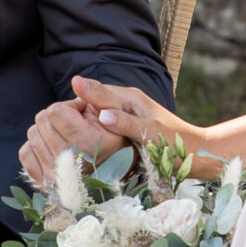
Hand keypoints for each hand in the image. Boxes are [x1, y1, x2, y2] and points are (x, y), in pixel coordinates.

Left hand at [20, 98, 124, 191]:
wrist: (115, 161)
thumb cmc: (114, 130)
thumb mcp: (114, 107)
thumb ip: (96, 92)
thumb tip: (76, 81)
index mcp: (91, 144)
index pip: (55, 111)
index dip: (69, 107)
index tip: (83, 117)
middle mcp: (73, 164)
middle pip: (42, 121)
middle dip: (57, 118)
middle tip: (75, 127)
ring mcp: (57, 177)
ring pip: (32, 135)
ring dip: (47, 131)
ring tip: (68, 138)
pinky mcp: (45, 183)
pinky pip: (25, 153)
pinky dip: (36, 147)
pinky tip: (54, 148)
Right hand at [67, 75, 212, 169]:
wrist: (198, 154)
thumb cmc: (179, 144)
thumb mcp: (153, 133)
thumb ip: (128, 123)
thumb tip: (102, 115)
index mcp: (129, 98)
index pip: (96, 92)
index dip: (76, 100)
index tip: (53, 111)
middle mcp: (124, 103)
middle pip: (90, 103)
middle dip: (72, 114)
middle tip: (47, 125)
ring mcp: (123, 116)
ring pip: (93, 116)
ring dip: (78, 126)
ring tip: (55, 139)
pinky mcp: (123, 130)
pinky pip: (99, 128)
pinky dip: (87, 135)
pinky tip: (74, 146)